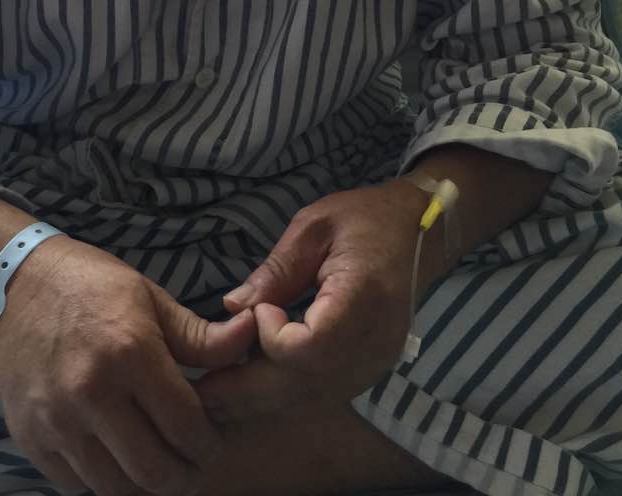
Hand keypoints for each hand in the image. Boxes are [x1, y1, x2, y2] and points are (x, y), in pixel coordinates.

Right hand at [0, 235, 257, 495]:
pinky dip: (101, 479)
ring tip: (155, 463)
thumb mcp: (151, 298)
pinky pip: (75, 484)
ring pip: (114, 487)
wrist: (16, 285)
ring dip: (142, 484)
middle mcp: (91, 392)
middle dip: (182, 476)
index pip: (185, 426)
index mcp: (130, 352)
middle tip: (190, 465)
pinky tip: (114, 456)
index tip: (211, 443)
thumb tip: (252, 335)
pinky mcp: (29, 437)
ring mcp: (56, 420)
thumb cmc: (92, 287)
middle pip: (153, 471)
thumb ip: (200, 334)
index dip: (207, 444)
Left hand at [190, 180, 430, 423]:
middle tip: (200, 390)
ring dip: (260, 402)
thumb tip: (232, 307)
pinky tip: (250, 388)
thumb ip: (276, 270)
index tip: (257, 311)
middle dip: (248, 390)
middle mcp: (375, 341)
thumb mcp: (314, 226)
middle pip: (306, 384)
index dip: (274, 340)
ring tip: (214, 395)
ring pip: (310, 400)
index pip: (314, 346)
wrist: (421, 235)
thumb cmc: (366, 219)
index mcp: (365, 295)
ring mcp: (376, 363)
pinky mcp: (369, 372)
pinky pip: (321, 395)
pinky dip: (283, 397)